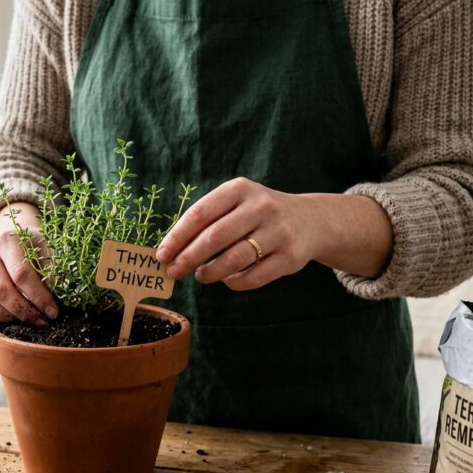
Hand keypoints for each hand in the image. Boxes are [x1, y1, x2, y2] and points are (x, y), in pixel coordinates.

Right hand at [0, 204, 57, 326]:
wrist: (19, 244)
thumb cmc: (39, 250)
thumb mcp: (50, 252)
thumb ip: (57, 271)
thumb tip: (66, 295)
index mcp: (8, 241)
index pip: (21, 274)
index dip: (38, 296)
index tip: (53, 311)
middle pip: (1, 290)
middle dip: (25, 311)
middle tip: (44, 322)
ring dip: (11, 317)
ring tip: (32, 321)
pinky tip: (17, 318)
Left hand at [156, 178, 317, 290]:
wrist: (310, 220)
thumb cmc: (258, 213)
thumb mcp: (236, 203)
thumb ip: (207, 220)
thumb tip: (171, 249)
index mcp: (240, 189)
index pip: (200, 213)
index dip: (177, 237)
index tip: (162, 254)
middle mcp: (261, 207)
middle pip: (215, 237)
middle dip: (188, 257)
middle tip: (173, 271)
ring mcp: (278, 232)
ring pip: (235, 259)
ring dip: (210, 272)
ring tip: (200, 276)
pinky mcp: (290, 257)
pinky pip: (254, 277)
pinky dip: (234, 282)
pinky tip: (226, 280)